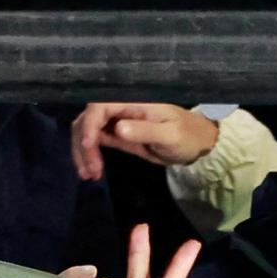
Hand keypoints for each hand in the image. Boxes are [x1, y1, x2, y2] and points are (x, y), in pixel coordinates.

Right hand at [68, 103, 221, 181]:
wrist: (194, 144)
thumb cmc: (186, 135)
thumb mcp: (170, 135)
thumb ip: (145, 130)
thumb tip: (118, 128)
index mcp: (132, 102)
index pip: (100, 107)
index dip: (90, 124)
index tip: (89, 146)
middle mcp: (120, 108)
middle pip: (87, 119)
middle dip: (83, 144)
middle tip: (90, 171)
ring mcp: (115, 121)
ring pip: (86, 131)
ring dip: (82, 152)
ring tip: (89, 175)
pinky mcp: (115, 134)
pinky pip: (93, 141)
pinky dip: (88, 156)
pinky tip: (91, 172)